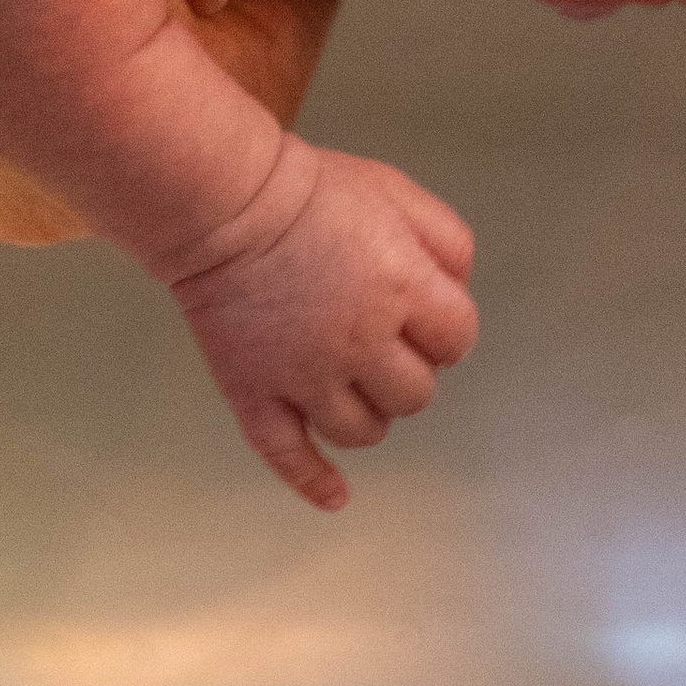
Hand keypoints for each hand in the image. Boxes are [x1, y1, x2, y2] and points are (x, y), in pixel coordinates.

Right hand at [167, 136, 478, 511]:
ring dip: (370, 413)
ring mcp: (306, 378)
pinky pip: (288, 455)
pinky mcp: (256, 396)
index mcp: (402, 290)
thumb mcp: (395, 189)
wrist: (226, 204)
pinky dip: (314, 482)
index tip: (425, 318)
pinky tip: (335, 496)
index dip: (446, 330)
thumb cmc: (314, 189)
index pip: (457, 341)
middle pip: (416, 394)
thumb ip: (445, 237)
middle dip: (408, 370)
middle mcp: (361, 344)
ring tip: (354, 384)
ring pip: (363, 431)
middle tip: (383, 343)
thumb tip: (459, 289)